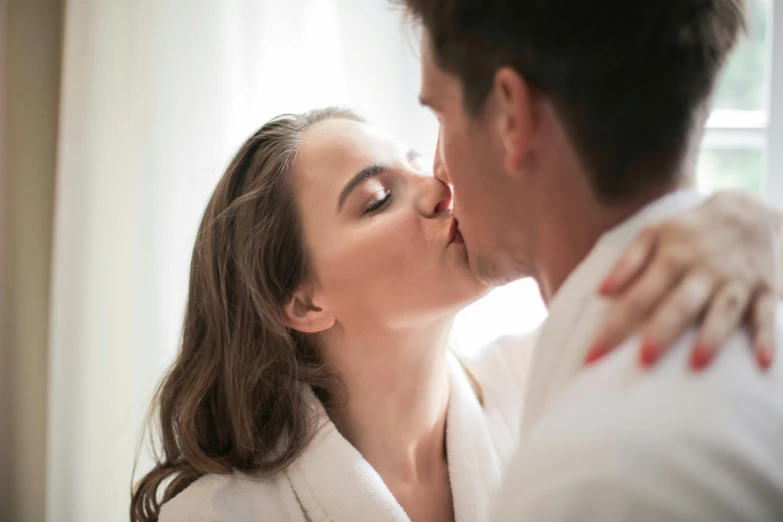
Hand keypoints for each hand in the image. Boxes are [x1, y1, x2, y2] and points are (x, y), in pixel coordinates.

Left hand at [587, 190, 781, 370]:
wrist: (750, 210)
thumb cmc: (690, 230)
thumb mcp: (655, 233)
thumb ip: (628, 261)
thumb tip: (601, 292)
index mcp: (672, 257)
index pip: (639, 296)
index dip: (616, 325)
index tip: (594, 356)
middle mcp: (704, 270)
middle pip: (680, 304)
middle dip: (662, 331)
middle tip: (643, 361)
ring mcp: (737, 281)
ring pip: (724, 310)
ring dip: (712, 336)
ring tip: (697, 364)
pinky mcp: (767, 289)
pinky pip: (767, 315)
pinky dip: (768, 339)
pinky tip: (763, 364)